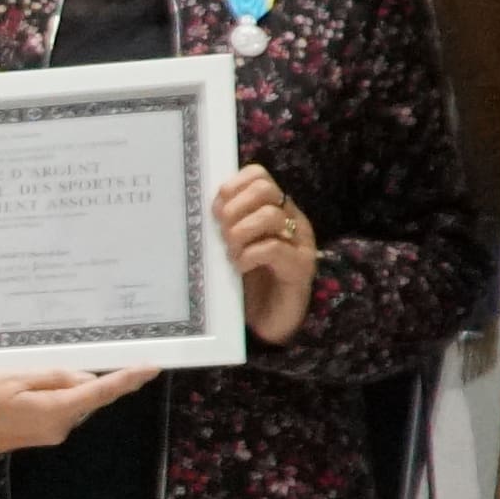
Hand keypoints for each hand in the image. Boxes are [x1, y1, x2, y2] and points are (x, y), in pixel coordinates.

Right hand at [0, 367, 152, 458]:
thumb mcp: (11, 378)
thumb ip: (52, 377)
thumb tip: (82, 379)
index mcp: (54, 412)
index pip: (100, 392)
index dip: (127, 379)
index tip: (152, 367)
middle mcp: (57, 428)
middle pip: (84, 394)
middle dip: (77, 375)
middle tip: (45, 359)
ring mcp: (46, 435)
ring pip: (68, 400)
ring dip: (56, 384)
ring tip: (19, 375)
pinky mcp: (34, 436)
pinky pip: (53, 408)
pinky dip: (46, 394)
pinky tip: (20, 386)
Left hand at [215, 161, 320, 345]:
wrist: (273, 323)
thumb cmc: (251, 284)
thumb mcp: (234, 248)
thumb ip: (226, 226)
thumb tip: (199, 208)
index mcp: (276, 210)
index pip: (258, 175)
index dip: (233, 185)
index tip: (216, 209)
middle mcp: (291, 220)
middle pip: (265, 189)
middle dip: (235, 208)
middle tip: (222, 232)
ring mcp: (299, 243)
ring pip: (269, 216)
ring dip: (240, 232)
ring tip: (231, 253)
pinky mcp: (300, 268)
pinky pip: (274, 248)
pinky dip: (250, 255)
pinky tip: (239, 267)